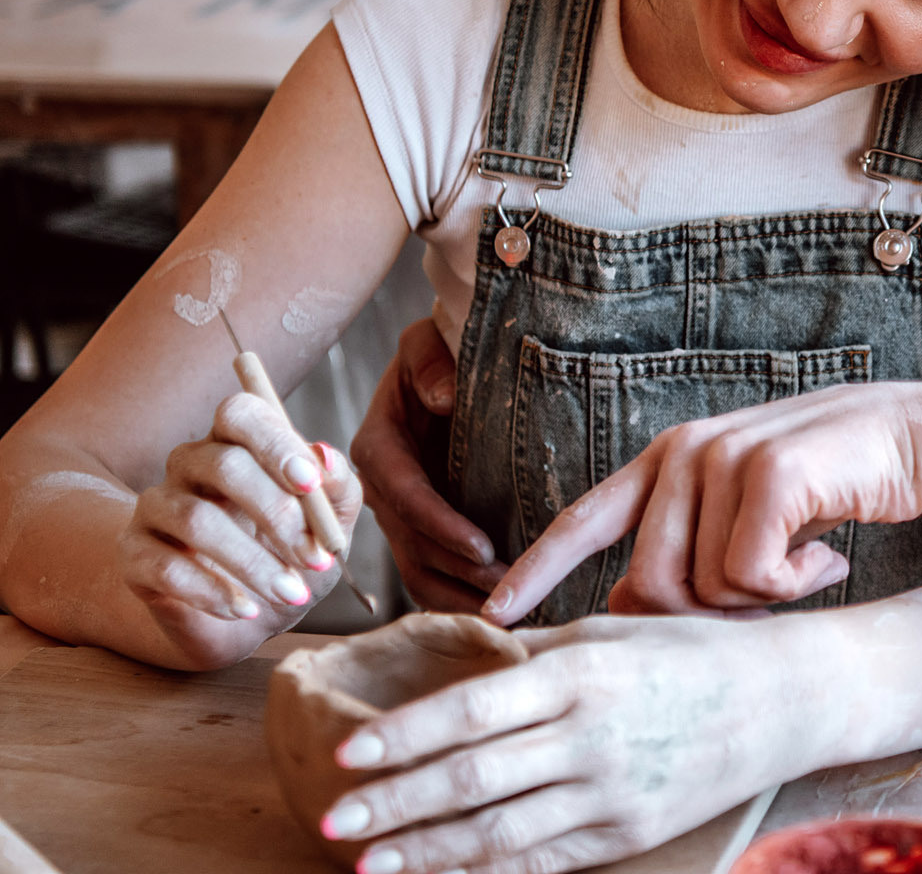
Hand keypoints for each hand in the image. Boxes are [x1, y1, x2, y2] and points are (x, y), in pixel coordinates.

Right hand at [116, 394, 361, 648]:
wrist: (244, 620)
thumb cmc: (289, 556)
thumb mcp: (328, 528)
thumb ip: (337, 490)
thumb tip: (325, 455)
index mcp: (237, 442)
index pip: (241, 413)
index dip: (275, 442)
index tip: (311, 483)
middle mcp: (190, 464)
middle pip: (224, 465)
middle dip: (277, 513)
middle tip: (316, 558)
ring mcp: (156, 507)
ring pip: (197, 520)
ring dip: (253, 562)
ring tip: (292, 594)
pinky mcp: (135, 554)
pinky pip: (167, 567)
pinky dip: (213, 592)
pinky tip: (244, 609)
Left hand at [319, 616, 802, 873]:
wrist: (781, 698)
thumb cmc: (691, 651)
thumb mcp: (611, 631)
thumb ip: (533, 654)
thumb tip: (455, 662)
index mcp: (580, 671)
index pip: (471, 708)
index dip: (404, 736)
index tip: (347, 752)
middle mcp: (590, 734)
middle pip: (471, 778)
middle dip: (393, 803)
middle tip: (332, 818)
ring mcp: (610, 790)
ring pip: (497, 831)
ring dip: (424, 850)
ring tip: (367, 861)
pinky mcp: (628, 831)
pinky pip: (541, 858)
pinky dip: (485, 870)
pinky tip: (443, 871)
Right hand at [351, 318, 508, 610]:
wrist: (439, 368)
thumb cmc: (435, 352)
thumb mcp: (425, 342)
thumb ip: (430, 362)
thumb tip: (444, 398)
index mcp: (377, 445)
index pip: (404, 493)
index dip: (440, 524)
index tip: (483, 546)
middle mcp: (381, 488)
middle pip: (413, 543)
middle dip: (459, 570)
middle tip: (509, 589)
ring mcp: (397, 515)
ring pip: (419, 570)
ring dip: (460, 594)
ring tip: (507, 609)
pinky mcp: (415, 531)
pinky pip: (428, 575)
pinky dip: (455, 597)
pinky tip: (493, 614)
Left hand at [483, 382, 921, 625]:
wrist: (915, 437)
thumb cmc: (830, 483)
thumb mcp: (742, 509)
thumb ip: (685, 547)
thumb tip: (622, 613)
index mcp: (666, 461)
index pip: (582, 521)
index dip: (534, 572)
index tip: (492, 620)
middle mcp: (682, 452)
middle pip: (646, 587)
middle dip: (705, 617)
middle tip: (768, 599)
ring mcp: (722, 456)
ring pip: (702, 588)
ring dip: (760, 598)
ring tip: (804, 561)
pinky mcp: (765, 472)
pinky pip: (752, 578)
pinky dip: (794, 586)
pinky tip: (827, 556)